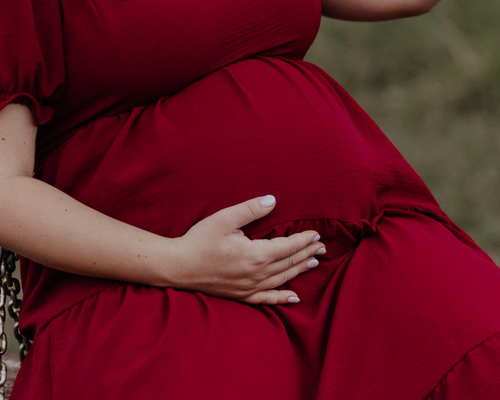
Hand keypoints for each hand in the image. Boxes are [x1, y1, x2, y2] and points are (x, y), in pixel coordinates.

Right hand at [165, 195, 323, 304]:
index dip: (304, 240)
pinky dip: (282, 297)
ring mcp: (249, 288)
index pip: (288, 247)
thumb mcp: (225, 219)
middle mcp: (257, 274)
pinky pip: (266, 299)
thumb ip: (251, 209)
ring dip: (299, 270)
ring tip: (313, 262)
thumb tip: (273, 200)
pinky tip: (293, 297)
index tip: (316, 234)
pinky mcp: (241, 295)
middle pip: (289, 263)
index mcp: (256, 255)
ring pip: (282, 279)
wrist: (177, 267)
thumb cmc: (200, 241)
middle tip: (322, 247)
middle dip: (307, 253)